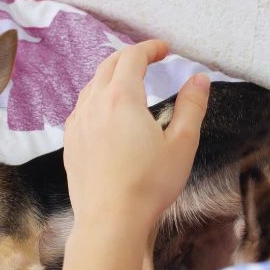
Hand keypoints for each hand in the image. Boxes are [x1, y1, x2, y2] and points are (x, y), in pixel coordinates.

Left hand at [64, 40, 210, 234]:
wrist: (110, 221)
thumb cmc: (148, 186)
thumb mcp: (181, 144)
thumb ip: (191, 107)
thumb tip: (199, 79)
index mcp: (121, 98)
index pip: (132, 57)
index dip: (150, 48)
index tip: (164, 48)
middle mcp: (94, 105)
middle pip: (108, 66)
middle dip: (130, 57)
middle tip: (149, 59)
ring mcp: (77, 124)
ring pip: (91, 86)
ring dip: (110, 76)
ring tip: (128, 82)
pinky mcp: (70, 143)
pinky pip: (81, 109)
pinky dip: (95, 99)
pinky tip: (106, 113)